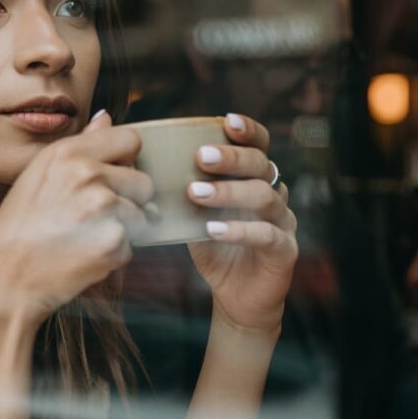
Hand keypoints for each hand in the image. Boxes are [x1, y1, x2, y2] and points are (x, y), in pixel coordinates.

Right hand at [0, 111, 151, 323]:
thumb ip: (80, 145)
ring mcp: (104, 210)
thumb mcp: (39, 174)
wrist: (3, 277)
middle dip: (128, 200)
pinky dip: (113, 256)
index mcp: (68, 153)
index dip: (125, 161)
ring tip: (83, 238)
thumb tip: (106, 117)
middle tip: (92, 217)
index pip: (132, 140)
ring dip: (121, 230)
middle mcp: (88, 175)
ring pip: (142, 217)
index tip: (109, 178)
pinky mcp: (114, 243)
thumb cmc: (16, 227)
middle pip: (144, 181)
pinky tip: (83, 256)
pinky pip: (133, 247)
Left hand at [185, 114, 296, 331]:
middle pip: (261, 165)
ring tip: (195, 193)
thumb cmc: (212, 247)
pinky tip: (213, 229)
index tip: (226, 121)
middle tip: (199, 156)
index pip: (259, 145)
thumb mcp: (191, 213)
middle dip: (230, 157)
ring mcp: (283, 222)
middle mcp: (274, 194)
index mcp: (255, 179)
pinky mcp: (285, 251)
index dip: (248, 131)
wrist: (235, 298)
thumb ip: (176, 186)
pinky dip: (239, 230)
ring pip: (264, 197)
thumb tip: (132, 158)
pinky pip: (266, 235)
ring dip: (228, 192)